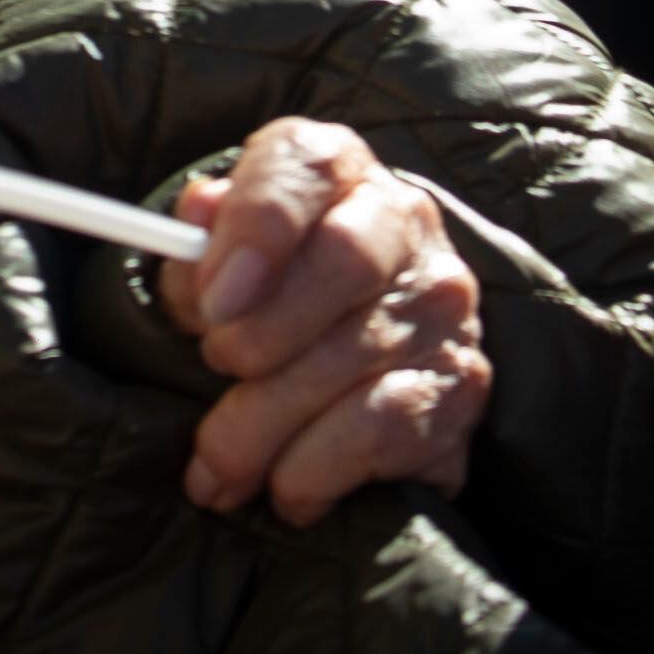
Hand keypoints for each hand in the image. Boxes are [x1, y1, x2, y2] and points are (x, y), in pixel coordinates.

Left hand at [157, 119, 488, 525]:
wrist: (356, 351)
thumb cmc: (265, 298)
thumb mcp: (219, 261)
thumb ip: (197, 245)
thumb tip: (194, 230)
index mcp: (336, 171)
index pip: (308, 165)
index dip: (258, 225)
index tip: (214, 301)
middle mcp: (403, 223)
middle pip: (344, 261)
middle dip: (261, 335)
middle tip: (214, 371)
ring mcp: (442, 307)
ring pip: (352, 361)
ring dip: (264, 428)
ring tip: (217, 468)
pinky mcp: (459, 388)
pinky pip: (381, 429)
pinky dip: (317, 470)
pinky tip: (286, 488)